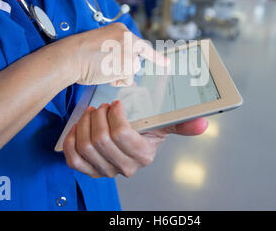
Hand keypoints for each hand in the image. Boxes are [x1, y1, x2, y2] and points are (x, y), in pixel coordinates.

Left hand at [63, 100, 207, 177]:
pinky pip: (74, 158)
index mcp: (144, 155)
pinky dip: (72, 139)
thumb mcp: (163, 124)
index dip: (115, 115)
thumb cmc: (144, 130)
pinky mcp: (89, 171)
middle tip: (103, 107)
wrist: (129, 144)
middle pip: (100, 140)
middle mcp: (125, 168)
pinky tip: (79, 127)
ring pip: (85, 146)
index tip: (117, 104)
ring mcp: (106, 171)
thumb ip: (182, 123)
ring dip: (85, 124)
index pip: (122, 135)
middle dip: (98, 117)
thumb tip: (203, 123)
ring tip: (92, 114)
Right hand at [68, 23, 167, 86]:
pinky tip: (105, 73)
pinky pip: (127, 79)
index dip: (154, 56)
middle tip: (108, 67)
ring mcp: (130, 51)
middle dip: (125, 67)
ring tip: (102, 68)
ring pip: (133, 70)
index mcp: (121, 29)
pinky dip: (116, 81)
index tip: (167, 63)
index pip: (141, 44)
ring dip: (119, 74)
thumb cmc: (79, 52)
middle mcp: (128, 37)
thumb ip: (117, 49)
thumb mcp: (102, 42)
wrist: (71, 57)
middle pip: (136, 59)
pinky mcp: (128, 64)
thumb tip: (125, 66)